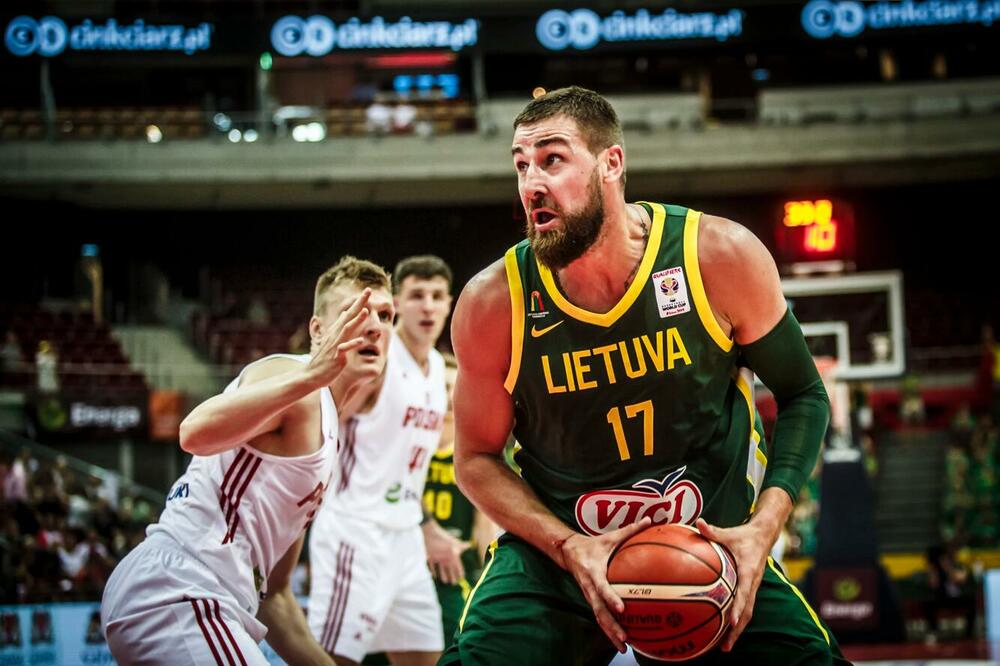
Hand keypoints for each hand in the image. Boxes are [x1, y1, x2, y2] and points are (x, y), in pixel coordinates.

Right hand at [306, 288, 371, 387]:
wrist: (312, 374)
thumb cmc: (325, 357)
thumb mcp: (333, 339)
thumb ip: (340, 326)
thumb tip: (346, 312)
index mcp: (337, 330)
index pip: (349, 313)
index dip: (358, 302)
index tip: (367, 290)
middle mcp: (336, 334)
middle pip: (349, 316)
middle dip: (359, 303)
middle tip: (368, 290)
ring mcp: (335, 345)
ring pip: (346, 330)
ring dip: (356, 320)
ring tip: (366, 311)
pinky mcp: (336, 356)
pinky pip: (344, 349)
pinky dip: (352, 344)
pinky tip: (361, 340)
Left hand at [423, 519, 468, 584]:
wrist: (428, 533)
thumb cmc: (442, 538)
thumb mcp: (453, 543)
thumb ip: (461, 546)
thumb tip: (470, 544)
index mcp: (452, 554)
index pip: (458, 565)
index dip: (460, 571)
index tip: (462, 578)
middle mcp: (445, 556)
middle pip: (450, 568)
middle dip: (452, 575)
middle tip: (453, 583)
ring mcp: (438, 556)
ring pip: (441, 568)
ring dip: (443, 574)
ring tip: (445, 581)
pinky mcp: (430, 556)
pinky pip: (432, 565)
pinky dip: (433, 570)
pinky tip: (433, 576)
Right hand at [559, 518, 650, 653]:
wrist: (569, 552)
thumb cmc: (593, 545)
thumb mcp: (609, 537)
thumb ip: (629, 530)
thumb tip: (650, 520)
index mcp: (593, 572)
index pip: (602, 587)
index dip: (610, 598)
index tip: (622, 608)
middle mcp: (589, 587)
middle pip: (599, 610)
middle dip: (611, 625)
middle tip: (625, 637)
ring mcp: (589, 595)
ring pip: (598, 618)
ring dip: (609, 632)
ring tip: (623, 646)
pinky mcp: (590, 600)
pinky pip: (599, 617)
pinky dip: (608, 630)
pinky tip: (619, 641)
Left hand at [695, 517, 770, 651]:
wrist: (763, 536)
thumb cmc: (743, 535)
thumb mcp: (729, 532)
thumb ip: (713, 531)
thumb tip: (698, 522)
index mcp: (749, 571)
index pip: (744, 592)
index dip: (738, 607)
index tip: (732, 621)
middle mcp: (753, 583)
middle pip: (747, 612)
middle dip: (737, 631)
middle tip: (725, 647)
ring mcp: (753, 588)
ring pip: (747, 614)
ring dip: (737, 631)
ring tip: (724, 647)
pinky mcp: (750, 590)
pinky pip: (744, 608)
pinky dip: (736, 622)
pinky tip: (723, 631)